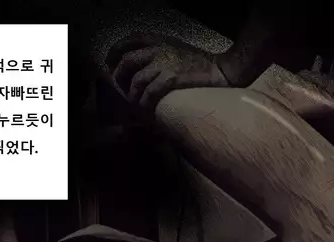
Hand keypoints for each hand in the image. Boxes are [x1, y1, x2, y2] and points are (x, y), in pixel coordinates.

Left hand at [106, 33, 230, 110]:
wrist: (223, 70)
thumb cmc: (202, 64)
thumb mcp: (178, 50)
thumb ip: (160, 53)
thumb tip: (144, 68)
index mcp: (159, 40)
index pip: (129, 41)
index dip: (115, 52)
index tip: (111, 65)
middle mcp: (159, 49)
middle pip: (127, 61)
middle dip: (119, 77)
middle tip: (121, 89)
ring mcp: (164, 63)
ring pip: (136, 80)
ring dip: (133, 95)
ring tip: (135, 104)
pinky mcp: (171, 78)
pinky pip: (149, 92)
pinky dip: (144, 102)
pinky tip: (145, 109)